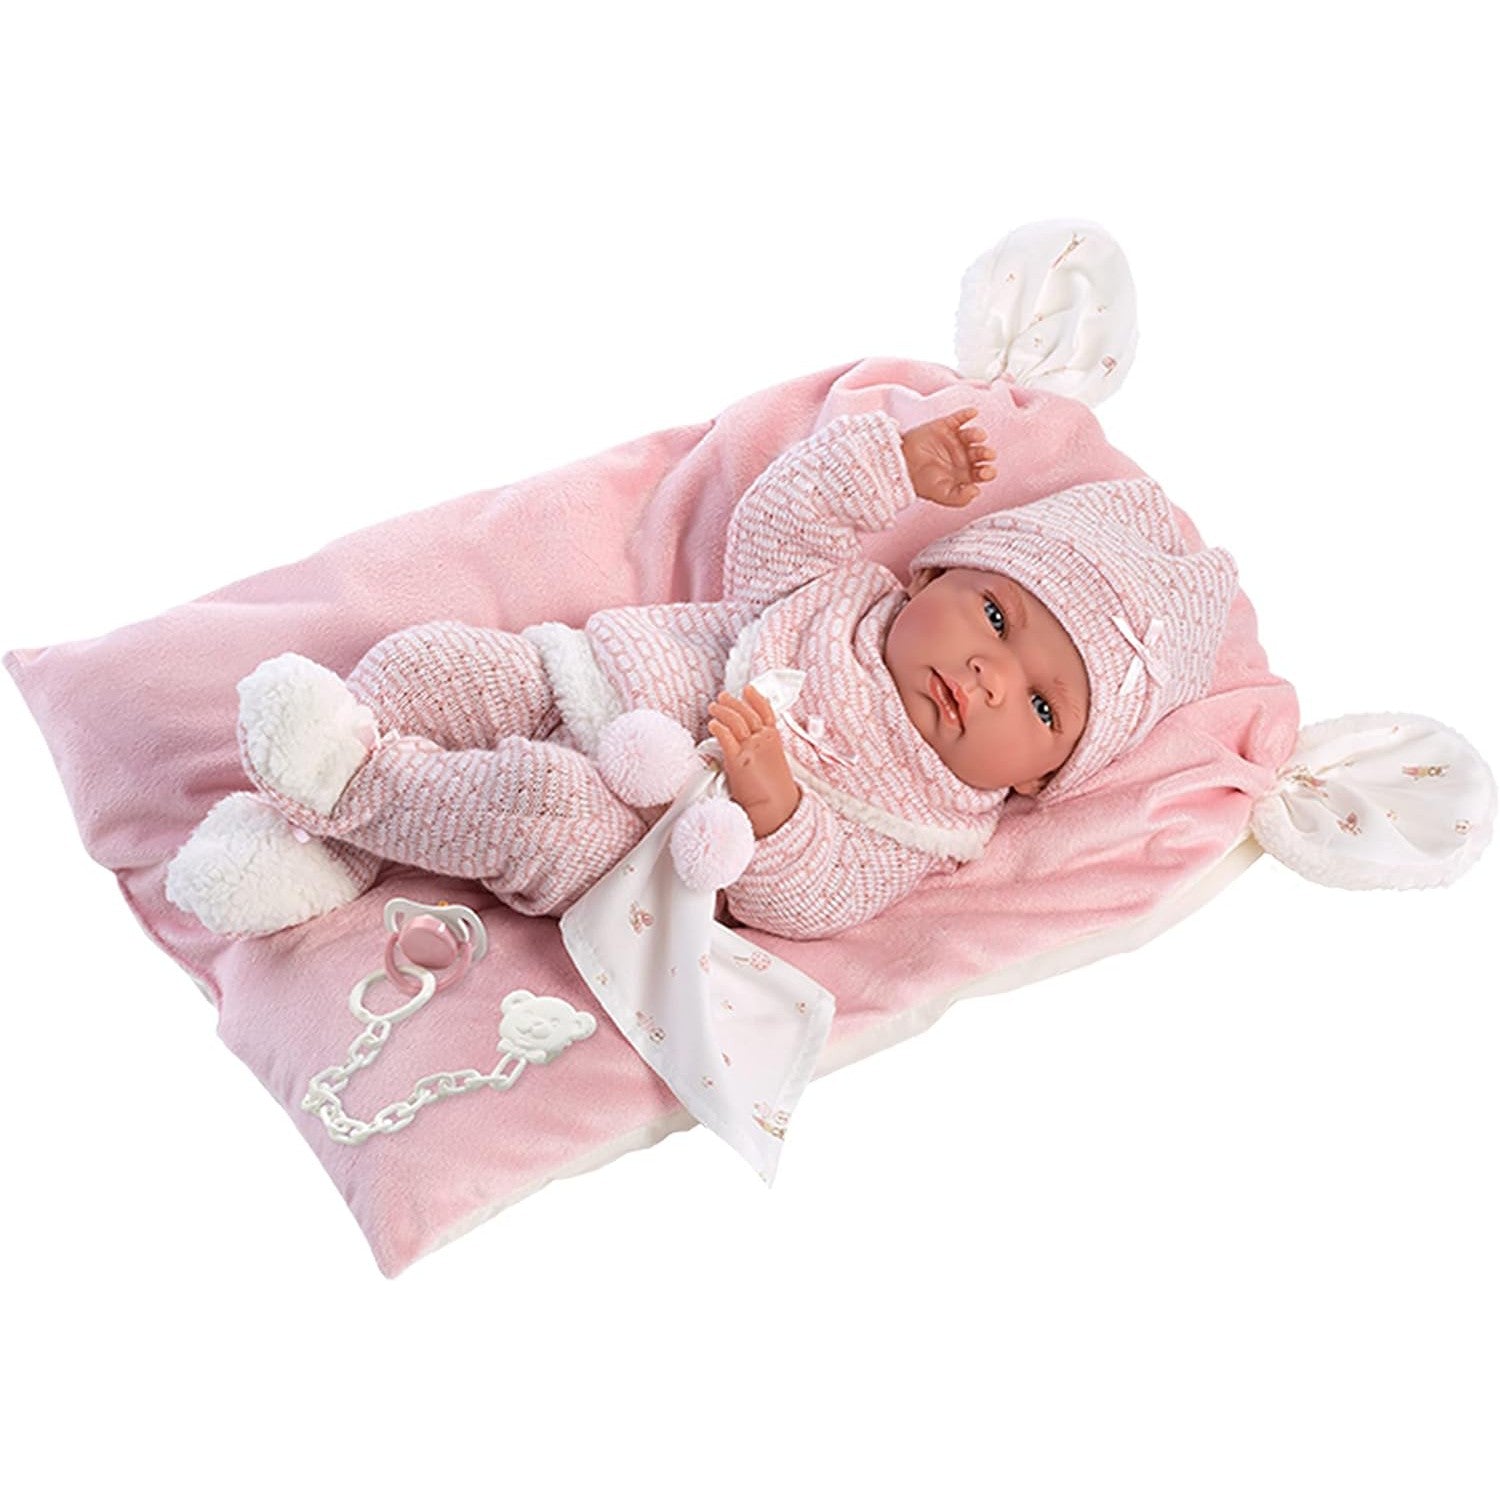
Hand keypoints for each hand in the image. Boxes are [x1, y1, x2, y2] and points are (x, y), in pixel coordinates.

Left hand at [707, 685, 800, 838]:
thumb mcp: (770, 763)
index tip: (748, 689)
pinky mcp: (738, 761)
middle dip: (734, 702)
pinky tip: (712, 724)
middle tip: (723, 696)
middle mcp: (763, 740)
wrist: (775, 808)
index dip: (756, 698)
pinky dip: (719, 727)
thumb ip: (758, 750)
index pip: (766, 712)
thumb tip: (742, 746)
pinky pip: (726, 737)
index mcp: (773, 740)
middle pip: (748, 713)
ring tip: (713, 707)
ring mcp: (751, 749)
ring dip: (723, 711)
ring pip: (736, 721)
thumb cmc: (772, 791)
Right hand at [900, 407, 994, 506]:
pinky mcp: (946, 426)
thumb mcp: (942, 495)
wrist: (901, 466)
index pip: (983, 471)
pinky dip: (967, 414)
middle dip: (986, 453)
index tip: (985, 472)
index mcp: (966, 474)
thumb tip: (976, 492)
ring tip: (978, 437)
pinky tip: (973, 412)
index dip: (988, 471)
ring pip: (973, 435)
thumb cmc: (921, 483)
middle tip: (987, 454)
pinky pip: (960, 418)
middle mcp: (964, 456)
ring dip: (978, 434)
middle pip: (981, 453)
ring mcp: (955, 440)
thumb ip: (960, 498)